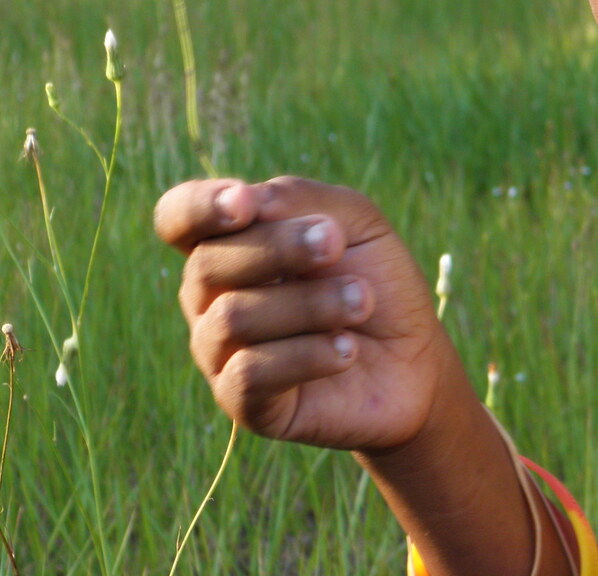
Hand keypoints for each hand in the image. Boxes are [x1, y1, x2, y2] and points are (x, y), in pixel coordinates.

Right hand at [154, 176, 451, 452]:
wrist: (413, 360)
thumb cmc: (376, 279)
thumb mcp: (354, 222)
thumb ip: (300, 200)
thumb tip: (251, 201)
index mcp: (231, 241)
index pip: (179, 217)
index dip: (199, 206)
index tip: (245, 203)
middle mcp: (211, 296)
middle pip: (207, 264)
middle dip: (280, 247)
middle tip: (335, 244)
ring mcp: (221, 351)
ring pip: (232, 318)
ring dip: (310, 303)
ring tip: (363, 300)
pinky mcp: (243, 403)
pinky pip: (250, 373)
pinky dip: (308, 353)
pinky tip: (348, 349)